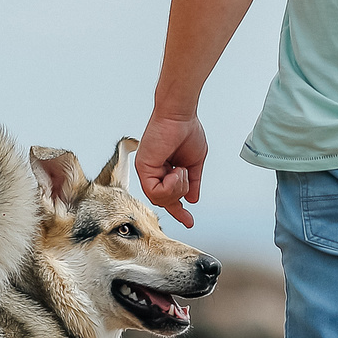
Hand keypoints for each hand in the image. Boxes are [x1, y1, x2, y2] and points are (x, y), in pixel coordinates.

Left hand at [135, 111, 207, 226]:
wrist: (180, 115)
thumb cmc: (187, 131)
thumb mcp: (194, 162)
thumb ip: (192, 182)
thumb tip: (193, 199)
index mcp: (164, 171)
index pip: (169, 197)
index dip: (179, 211)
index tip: (190, 222)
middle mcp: (153, 172)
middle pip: (164, 200)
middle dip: (179, 195)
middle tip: (184, 176)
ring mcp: (147, 171)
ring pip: (160, 199)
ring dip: (176, 189)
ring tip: (181, 170)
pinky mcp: (143, 168)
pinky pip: (156, 192)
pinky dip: (170, 186)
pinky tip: (175, 171)